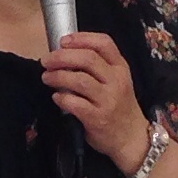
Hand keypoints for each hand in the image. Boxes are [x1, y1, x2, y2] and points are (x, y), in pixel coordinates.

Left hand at [42, 31, 148, 166]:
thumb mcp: (117, 81)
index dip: (81, 38)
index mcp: (121, 67)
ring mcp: (108, 100)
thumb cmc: (120, 107)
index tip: (63, 41)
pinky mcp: (98, 118)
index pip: (104, 43)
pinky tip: (56, 97)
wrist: (131, 138)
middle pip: (87, 59)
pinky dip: (61, 98)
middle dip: (62, 57)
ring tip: (47, 77)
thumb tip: (64, 55)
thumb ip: (99, 67)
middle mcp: (116, 81)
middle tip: (46, 61)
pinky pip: (75, 103)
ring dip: (58, 76)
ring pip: (79, 80)